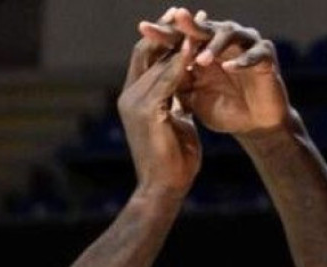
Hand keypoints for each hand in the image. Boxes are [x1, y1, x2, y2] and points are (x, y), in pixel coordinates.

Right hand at [117, 32, 199, 196]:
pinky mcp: (147, 111)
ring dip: (177, 42)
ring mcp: (135, 102)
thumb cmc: (173, 162)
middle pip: (146, 51)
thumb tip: (183, 93)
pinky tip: (196, 51)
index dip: (164, 39)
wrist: (163, 189)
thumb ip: (175, 104)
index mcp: (136, 97)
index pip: (146, 59)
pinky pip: (166, 80)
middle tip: (184, 11)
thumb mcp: (176, 124)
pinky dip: (181, 64)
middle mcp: (130, 95)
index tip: (181, 22)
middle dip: (166, 30)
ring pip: (156, 62)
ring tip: (195, 24)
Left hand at [139, 8, 290, 135]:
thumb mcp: (193, 95)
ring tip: (201, 60)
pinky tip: (230, 68)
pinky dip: (243, 61)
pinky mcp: (267, 56)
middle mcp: (225, 39)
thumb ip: (176, 79)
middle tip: (175, 21)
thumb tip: (150, 64)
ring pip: (229, 34)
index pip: (181, 34)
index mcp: (204, 45)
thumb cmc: (224, 109)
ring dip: (214, 46)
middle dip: (188, 25)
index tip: (143, 28)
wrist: (255, 126)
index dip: (164, 32)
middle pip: (204, 27)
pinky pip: (255, 54)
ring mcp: (247, 44)